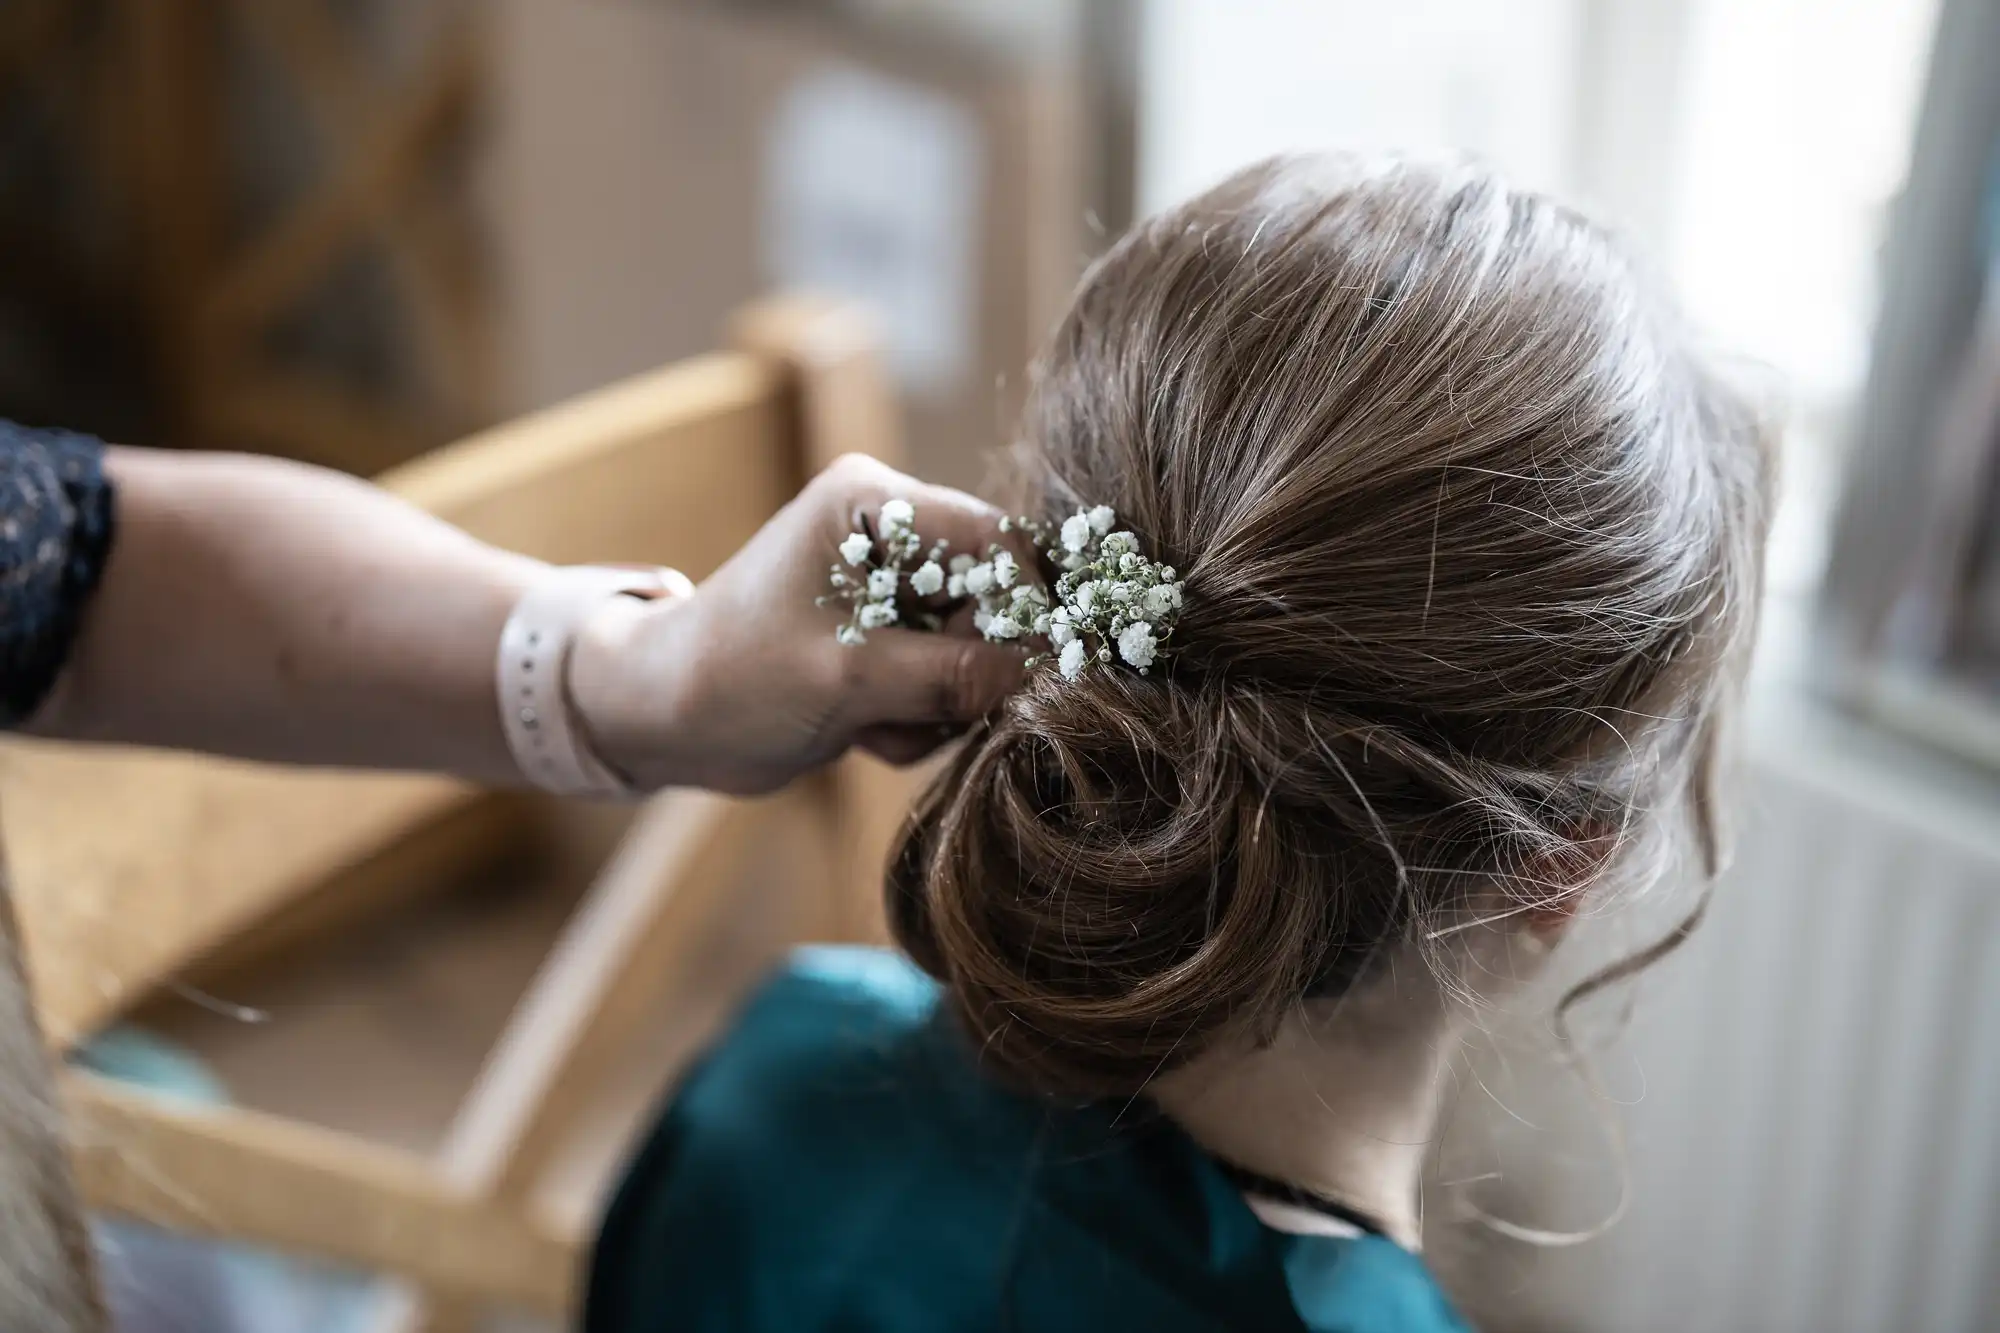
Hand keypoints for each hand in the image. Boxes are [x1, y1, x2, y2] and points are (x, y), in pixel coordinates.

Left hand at [566, 454, 1028, 794]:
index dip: (1024, 606)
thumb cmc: (732, 678)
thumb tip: (1046, 678)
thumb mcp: (848, 676)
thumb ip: (952, 675)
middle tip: (924, 711)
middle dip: (971, 669)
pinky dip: (919, 721)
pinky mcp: (888, 642)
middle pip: (995, 600)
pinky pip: (948, 683)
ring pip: (978, 651)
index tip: (1034, 673)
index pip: (995, 540)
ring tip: (873, 724)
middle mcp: (891, 535)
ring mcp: (891, 591)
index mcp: (874, 503)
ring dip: (942, 705)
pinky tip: (864, 732)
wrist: (659, 722)